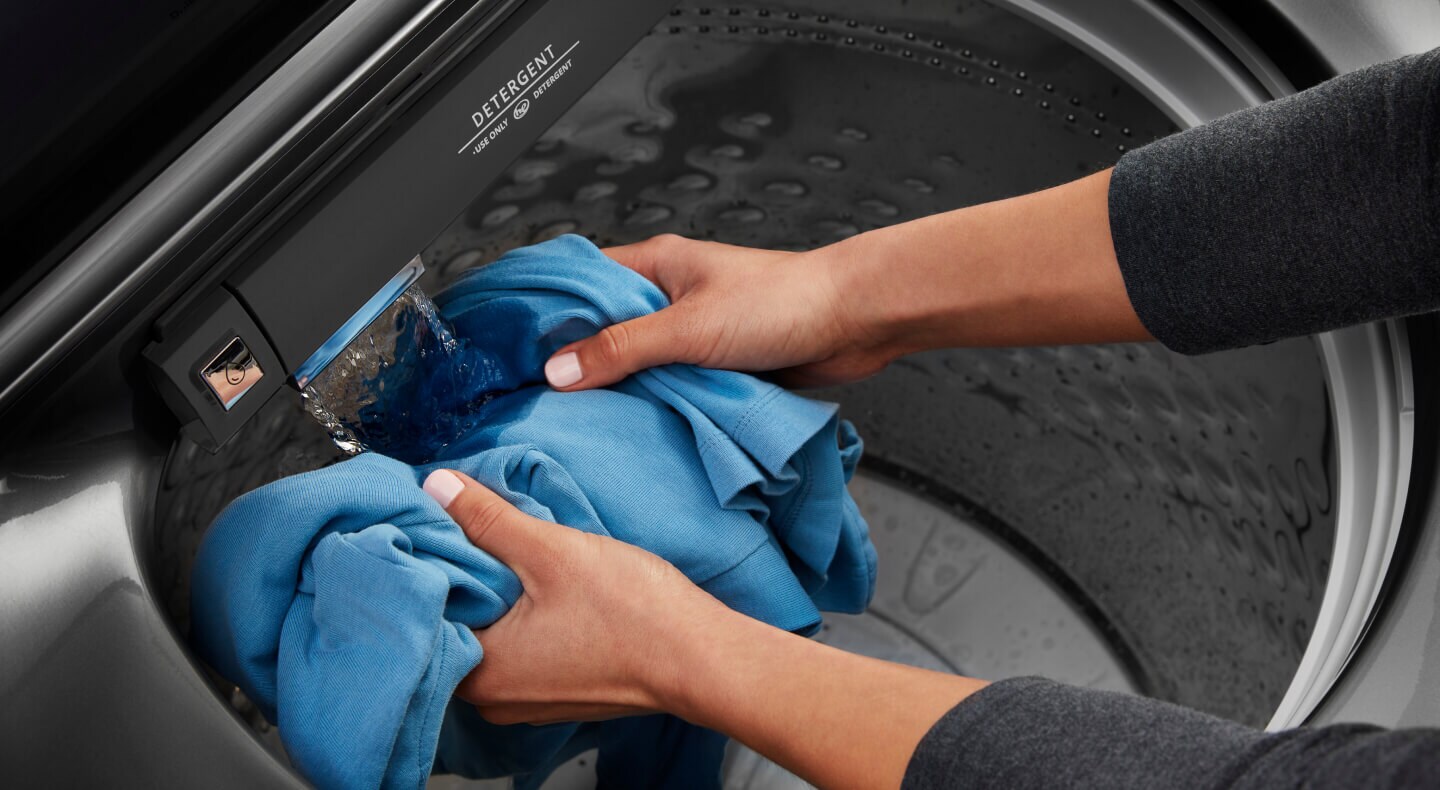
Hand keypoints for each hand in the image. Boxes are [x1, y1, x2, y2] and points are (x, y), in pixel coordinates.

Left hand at [422, 468, 731, 724]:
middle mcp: (494, 700)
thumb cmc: (633, 614)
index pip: (423, 613)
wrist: (701, 657)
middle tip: (472, 529)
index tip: (435, 526)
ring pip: (488, 637)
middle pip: (453, 626)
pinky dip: (521, 618)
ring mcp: (528, 701)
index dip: (427, 564)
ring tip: (508, 552)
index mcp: (479, 674)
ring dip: (495, 597)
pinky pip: (518, 651)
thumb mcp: (551, 551)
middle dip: (462, 577)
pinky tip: (541, 586)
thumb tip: (437, 486)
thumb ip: (487, 518)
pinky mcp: (557, 693)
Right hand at [543, 234, 902, 390]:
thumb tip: (559, 369)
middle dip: (580, 360)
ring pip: (640, 362)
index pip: (582, 281)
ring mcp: (695, 331)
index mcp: (657, 264)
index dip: (546, 309)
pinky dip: (659, 404)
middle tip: (542, 395)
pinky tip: (640, 426)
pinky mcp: (718, 364)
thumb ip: (622, 348)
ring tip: (587, 418)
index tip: (512, 342)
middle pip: (606, 328)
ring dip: (625, 388)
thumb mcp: (688, 327)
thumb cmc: (785, 301)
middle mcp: (671, 294)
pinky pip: (673, 386)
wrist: (854, 321)